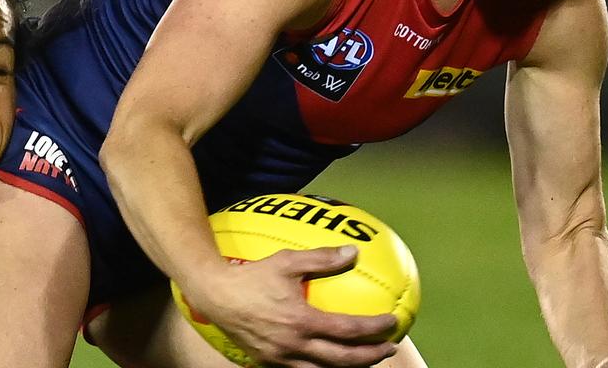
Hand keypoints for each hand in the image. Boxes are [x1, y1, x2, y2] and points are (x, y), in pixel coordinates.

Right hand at [187, 245, 398, 366]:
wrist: (215, 296)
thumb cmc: (251, 276)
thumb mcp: (286, 261)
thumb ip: (322, 259)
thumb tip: (353, 252)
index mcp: (301, 321)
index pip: (348, 330)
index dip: (374, 329)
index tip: (392, 322)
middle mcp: (294, 345)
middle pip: (342, 360)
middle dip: (371, 357)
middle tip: (390, 349)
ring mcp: (281, 358)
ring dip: (350, 367)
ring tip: (366, 359)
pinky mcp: (270, 362)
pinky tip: (331, 361)